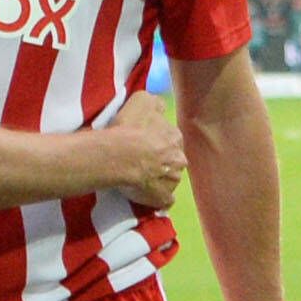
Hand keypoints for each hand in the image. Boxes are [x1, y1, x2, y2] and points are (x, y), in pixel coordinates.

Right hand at [106, 94, 186, 212]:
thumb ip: (155, 103)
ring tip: (140, 178)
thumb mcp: (143, 101)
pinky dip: (157, 198)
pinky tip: (147, 196)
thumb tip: (159, 106)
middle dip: (161, 160)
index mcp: (175, 137)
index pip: (170, 138)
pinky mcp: (164, 198)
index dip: (156, 141)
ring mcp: (174, 181)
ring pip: (169, 179)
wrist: (120, 155)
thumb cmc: (129, 127)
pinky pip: (164, 200)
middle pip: (172, 159)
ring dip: (158, 178)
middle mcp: (180, 159)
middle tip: (142, 161)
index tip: (144, 143)